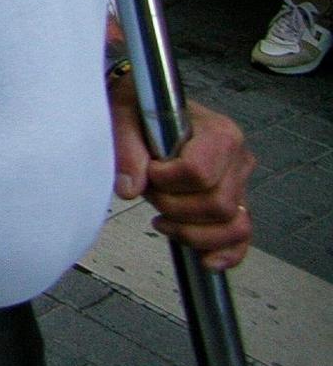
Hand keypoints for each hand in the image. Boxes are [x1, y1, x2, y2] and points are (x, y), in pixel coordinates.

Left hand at [113, 89, 253, 270]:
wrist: (147, 105)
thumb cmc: (140, 107)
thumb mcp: (124, 114)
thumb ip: (127, 148)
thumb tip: (130, 189)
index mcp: (218, 132)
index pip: (199, 173)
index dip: (166, 181)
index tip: (148, 172)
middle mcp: (238, 158)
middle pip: (216, 205)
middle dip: (175, 207)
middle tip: (150, 193)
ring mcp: (240, 183)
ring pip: (232, 226)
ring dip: (192, 231)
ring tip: (163, 219)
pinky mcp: (234, 203)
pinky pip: (241, 237)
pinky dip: (226, 252)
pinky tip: (206, 260)